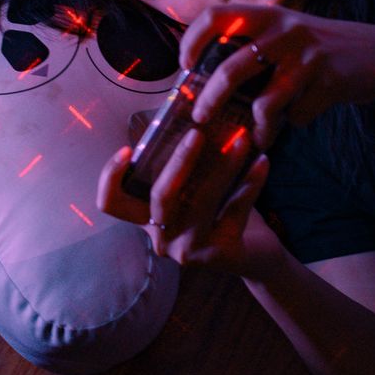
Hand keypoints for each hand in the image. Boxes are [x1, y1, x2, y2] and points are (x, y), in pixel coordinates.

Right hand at [96, 129, 277, 277]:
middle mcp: (162, 238)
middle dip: (179, 160)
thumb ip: (183, 167)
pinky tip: (263, 162)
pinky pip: (234, 210)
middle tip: (199, 132)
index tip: (127, 149)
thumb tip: (187, 117)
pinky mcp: (218, 254)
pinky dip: (250, 184)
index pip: (111, 204)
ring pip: (201, 200)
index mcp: (148, 219)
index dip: (111, 177)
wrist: (254, 257)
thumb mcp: (195, 191)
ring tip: (242, 138)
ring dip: (224, 165)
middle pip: (160, 196)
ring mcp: (188, 250)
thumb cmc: (220, 214)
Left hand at [178, 3, 374, 149]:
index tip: (185, 65)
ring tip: (257, 138)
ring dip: (257, 127)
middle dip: (211, 99)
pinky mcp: (328, 83)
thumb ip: (254, 46)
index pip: (216, 15)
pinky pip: (297, 115)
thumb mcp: (287, 33)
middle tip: (201, 118)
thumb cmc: (321, 49)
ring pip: (264, 102)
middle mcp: (285, 31)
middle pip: (231, 68)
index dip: (192, 39)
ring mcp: (307, 57)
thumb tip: (208, 82)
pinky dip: (295, 122)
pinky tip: (302, 116)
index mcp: (269, 15)